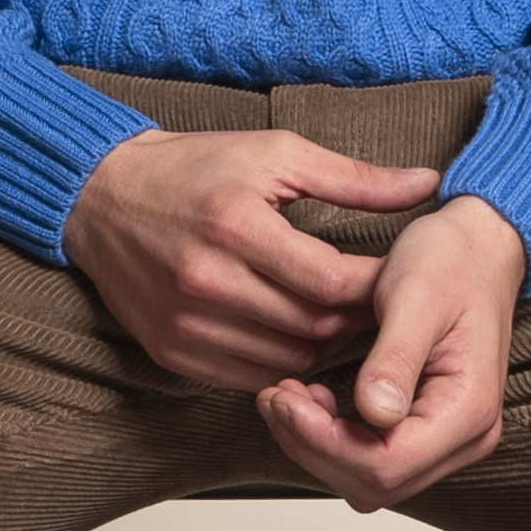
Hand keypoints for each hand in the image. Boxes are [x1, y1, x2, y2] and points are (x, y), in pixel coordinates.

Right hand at [62, 127, 439, 391]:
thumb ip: (354, 178)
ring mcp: (186, 324)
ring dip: (326, 346)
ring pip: (287, 360)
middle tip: (384, 304)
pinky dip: (284, 363)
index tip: (400, 277)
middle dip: (358, 319)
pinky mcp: (172, 352)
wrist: (103, 197)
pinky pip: (250, 377)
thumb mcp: (276, 153)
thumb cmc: (196, 167)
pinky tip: (299, 335)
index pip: (331, 281)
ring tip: (345, 318)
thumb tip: (427, 184)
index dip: (377, 287)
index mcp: (237, 225)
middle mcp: (207, 281)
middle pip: (313, 326)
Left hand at [256, 194, 525, 509]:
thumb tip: (374, 413)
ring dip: (319, 445)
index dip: (326, 444)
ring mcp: (449, 438)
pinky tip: (313, 401)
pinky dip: (334, 439)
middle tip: (275, 396)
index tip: (286, 401)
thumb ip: (395, 358)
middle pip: (376, 482)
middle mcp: (466, 437)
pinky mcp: (429, 429)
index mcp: (467, 409)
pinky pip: (375, 457)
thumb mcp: (416, 296)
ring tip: (285, 395)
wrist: (478, 247)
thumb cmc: (452, 262)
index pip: (386, 465)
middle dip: (314, 446)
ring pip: (371, 478)